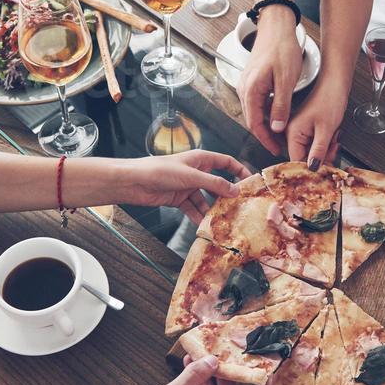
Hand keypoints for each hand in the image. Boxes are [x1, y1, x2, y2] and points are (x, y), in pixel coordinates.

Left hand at [116, 152, 251, 221]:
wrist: (135, 182)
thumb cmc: (160, 171)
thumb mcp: (191, 177)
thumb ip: (214, 184)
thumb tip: (235, 191)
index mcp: (201, 159)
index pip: (226, 162)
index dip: (239, 170)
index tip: (250, 182)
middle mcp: (196, 172)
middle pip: (217, 183)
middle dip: (227, 195)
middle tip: (239, 207)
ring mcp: (188, 186)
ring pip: (206, 199)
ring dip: (213, 209)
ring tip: (224, 220)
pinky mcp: (179, 199)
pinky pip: (194, 209)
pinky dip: (199, 216)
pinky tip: (206, 225)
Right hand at [238, 11, 303, 154]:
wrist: (276, 25)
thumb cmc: (282, 48)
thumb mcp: (285, 80)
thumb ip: (280, 106)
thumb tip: (276, 128)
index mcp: (250, 90)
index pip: (255, 124)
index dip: (266, 140)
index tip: (276, 150)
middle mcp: (244, 88)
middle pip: (252, 120)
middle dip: (265, 135)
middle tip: (279, 145)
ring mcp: (246, 84)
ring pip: (254, 111)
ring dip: (266, 124)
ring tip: (280, 134)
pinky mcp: (252, 79)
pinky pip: (256, 101)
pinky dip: (266, 112)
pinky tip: (277, 114)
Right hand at [286, 79, 346, 168]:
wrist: (334, 83)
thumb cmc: (329, 99)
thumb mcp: (326, 129)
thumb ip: (318, 151)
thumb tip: (313, 168)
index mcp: (292, 132)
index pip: (297, 160)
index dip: (312, 168)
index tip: (325, 170)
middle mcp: (291, 132)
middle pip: (304, 157)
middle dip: (322, 157)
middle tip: (334, 149)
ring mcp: (298, 130)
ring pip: (311, 151)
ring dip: (325, 149)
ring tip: (334, 138)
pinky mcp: (306, 128)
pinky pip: (314, 143)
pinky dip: (325, 142)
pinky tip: (332, 135)